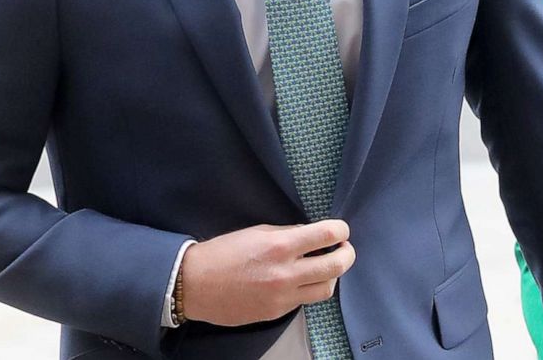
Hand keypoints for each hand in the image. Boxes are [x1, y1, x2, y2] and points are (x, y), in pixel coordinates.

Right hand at [180, 220, 355, 327]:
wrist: (195, 285)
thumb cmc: (223, 253)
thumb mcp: (258, 232)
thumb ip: (288, 233)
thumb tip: (312, 235)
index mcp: (280, 247)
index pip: (328, 235)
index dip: (341, 230)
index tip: (341, 230)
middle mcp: (285, 274)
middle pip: (337, 266)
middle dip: (347, 254)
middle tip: (344, 248)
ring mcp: (282, 297)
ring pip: (327, 289)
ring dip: (331, 276)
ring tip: (323, 266)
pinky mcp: (276, 312)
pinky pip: (305, 301)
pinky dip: (308, 288)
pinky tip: (299, 280)